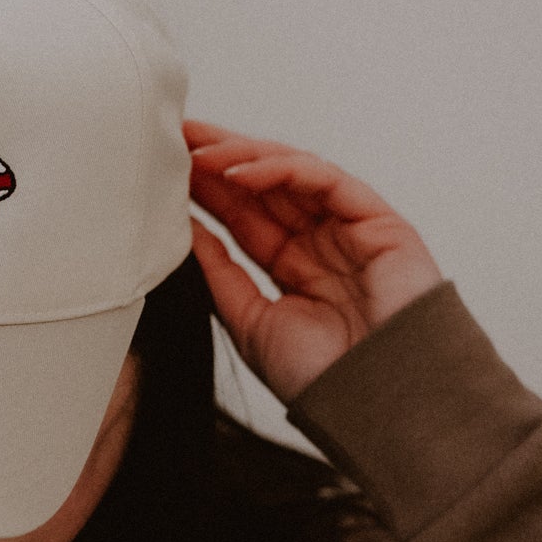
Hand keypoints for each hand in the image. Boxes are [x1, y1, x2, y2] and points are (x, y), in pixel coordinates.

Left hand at [183, 119, 443, 404]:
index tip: (163, 165)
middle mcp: (320, 240)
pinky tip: (238, 172)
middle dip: (218, 156)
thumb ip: (218, 272)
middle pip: (263, 184)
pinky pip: (326, 180)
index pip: (243, 212)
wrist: (377, 406)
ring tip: (197, 151)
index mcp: (292, 265)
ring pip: (292, 172)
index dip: (204, 186)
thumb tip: (181, 228)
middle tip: (173, 136)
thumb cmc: (320, 377)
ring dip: (242, 156)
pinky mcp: (378, 221)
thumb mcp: (249, 321)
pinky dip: (282, 169)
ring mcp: (349, 228)